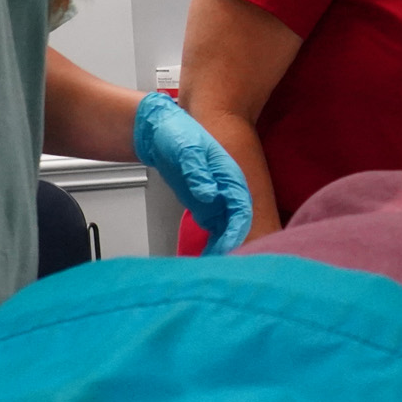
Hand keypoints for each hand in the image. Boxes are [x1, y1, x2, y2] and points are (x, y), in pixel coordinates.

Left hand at [132, 91, 251, 253]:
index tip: (229, 247)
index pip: (242, 207)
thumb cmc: (176, 134)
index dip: (238, 229)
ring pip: (229, 231)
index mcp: (229, 175)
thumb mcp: (186, 149)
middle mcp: (228, 190)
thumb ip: (198, 171)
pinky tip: (207, 261)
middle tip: (220, 267)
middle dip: (233, 246)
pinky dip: (214, 247)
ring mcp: (218, 201)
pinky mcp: (207, 208)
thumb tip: (210, 193)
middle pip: (239, 224)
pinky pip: (217, 232)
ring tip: (213, 269)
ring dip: (225, 249)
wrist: (159, 132)